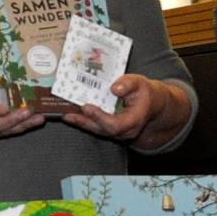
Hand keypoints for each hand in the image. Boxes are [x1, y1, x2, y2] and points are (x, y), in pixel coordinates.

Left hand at [62, 75, 190, 147]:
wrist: (151, 104)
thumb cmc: (145, 93)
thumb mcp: (141, 83)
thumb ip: (129, 84)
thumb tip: (114, 88)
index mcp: (135, 120)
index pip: (115, 125)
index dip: (100, 118)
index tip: (87, 107)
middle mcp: (125, 131)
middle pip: (102, 130)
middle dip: (84, 121)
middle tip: (68, 113)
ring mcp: (117, 133)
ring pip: (96, 130)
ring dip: (80, 122)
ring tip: (65, 114)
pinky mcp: (110, 130)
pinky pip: (95, 127)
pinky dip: (83, 121)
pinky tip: (71, 114)